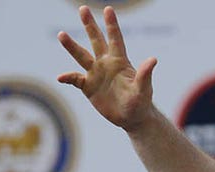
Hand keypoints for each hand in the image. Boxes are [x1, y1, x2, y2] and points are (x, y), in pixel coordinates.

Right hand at [57, 5, 157, 131]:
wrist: (132, 118)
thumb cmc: (141, 103)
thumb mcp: (143, 89)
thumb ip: (145, 74)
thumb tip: (153, 60)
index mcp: (120, 62)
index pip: (115, 39)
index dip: (112, 25)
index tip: (108, 9)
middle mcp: (106, 64)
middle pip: (96, 41)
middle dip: (90, 25)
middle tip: (83, 8)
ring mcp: (96, 74)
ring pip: (82, 56)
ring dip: (71, 46)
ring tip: (61, 34)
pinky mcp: (89, 87)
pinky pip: (75, 79)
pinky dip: (68, 78)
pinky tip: (60, 77)